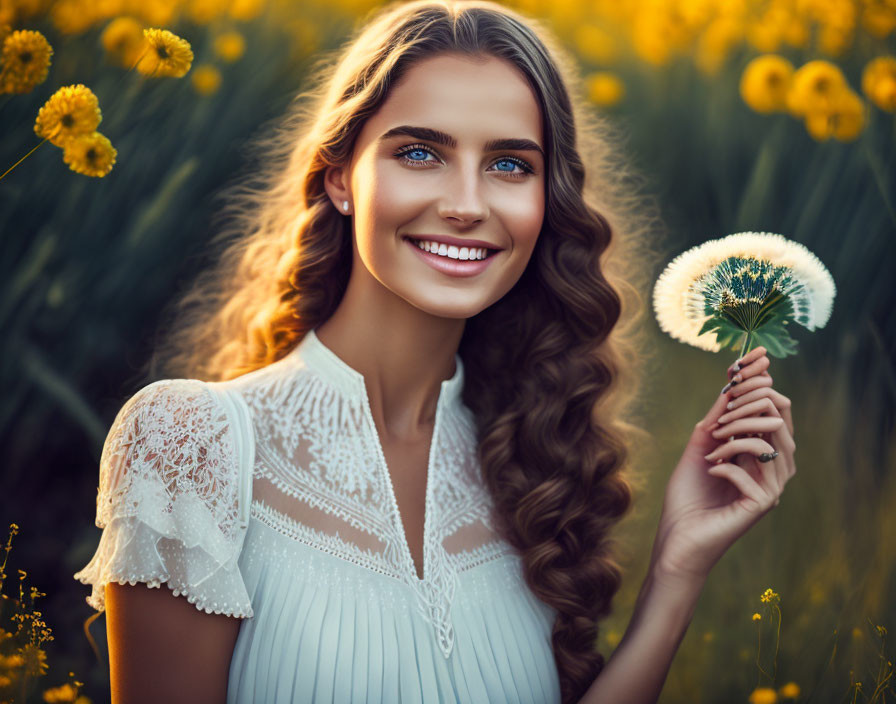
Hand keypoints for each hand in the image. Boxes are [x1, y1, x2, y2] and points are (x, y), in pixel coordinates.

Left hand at [649, 346, 797, 583]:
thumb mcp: (700, 447)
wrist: (677, 540)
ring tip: (709, 445)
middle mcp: (774, 468)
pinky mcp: (761, 505)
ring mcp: (771, 487)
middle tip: (719, 411)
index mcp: (762, 452)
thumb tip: (731, 383)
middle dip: (747, 404)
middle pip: (779, 417)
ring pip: (769, 439)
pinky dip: (726, 463)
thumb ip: (717, 418)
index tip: (744, 360)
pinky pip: (751, 469)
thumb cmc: (687, 496)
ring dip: (735, 433)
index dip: (762, 381)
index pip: (776, 408)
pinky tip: (709, 470)